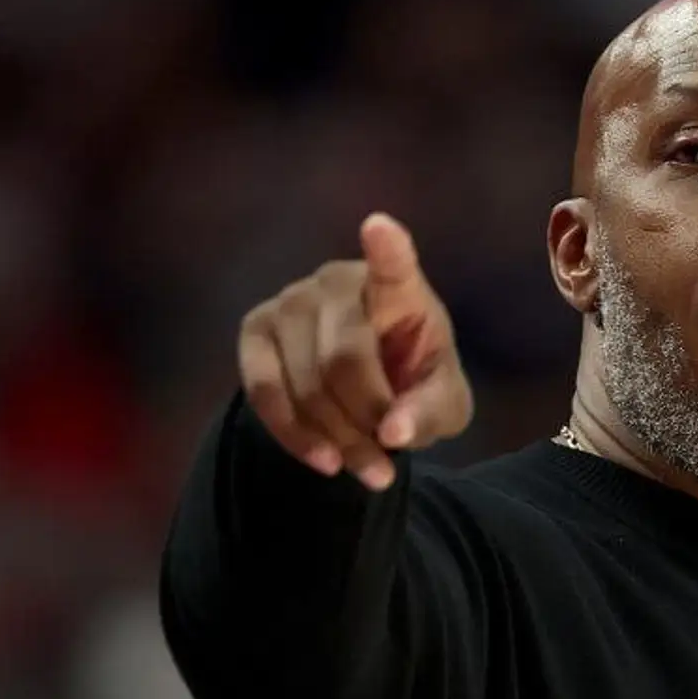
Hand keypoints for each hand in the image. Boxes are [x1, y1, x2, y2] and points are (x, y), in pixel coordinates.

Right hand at [237, 213, 472, 489]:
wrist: (359, 391)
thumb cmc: (411, 384)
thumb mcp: (442, 405)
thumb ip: (429, 414)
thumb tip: (393, 434)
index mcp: (398, 288)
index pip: (393, 264)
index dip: (387, 250)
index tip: (379, 228)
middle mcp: (338, 282)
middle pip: (344, 360)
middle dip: (366, 422)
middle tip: (386, 468)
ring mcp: (291, 301)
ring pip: (305, 383)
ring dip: (336, 439)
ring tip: (367, 470)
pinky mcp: (255, 330)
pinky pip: (264, 390)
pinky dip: (294, 435)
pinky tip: (325, 460)